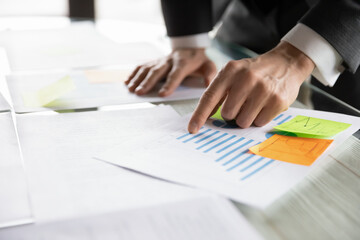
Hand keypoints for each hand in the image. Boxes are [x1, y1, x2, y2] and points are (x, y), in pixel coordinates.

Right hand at [125, 48, 215, 96]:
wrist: (189, 47)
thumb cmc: (198, 61)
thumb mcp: (208, 65)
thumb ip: (209, 73)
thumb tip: (207, 83)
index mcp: (183, 63)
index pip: (175, 74)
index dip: (169, 84)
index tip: (162, 94)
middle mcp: (169, 61)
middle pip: (157, 71)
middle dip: (147, 82)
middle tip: (140, 92)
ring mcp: (160, 60)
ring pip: (147, 69)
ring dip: (138, 79)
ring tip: (131, 90)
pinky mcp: (153, 61)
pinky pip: (142, 66)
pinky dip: (133, 73)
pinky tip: (127, 82)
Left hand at [188, 42, 314, 132]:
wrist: (286, 63)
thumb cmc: (253, 73)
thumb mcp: (233, 74)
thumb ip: (218, 93)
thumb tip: (203, 118)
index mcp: (230, 71)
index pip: (209, 97)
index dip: (199, 115)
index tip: (192, 129)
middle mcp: (246, 78)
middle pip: (227, 114)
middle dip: (232, 114)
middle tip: (241, 103)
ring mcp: (263, 89)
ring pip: (243, 122)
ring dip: (246, 118)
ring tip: (254, 104)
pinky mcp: (278, 100)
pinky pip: (259, 123)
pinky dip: (260, 118)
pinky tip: (265, 105)